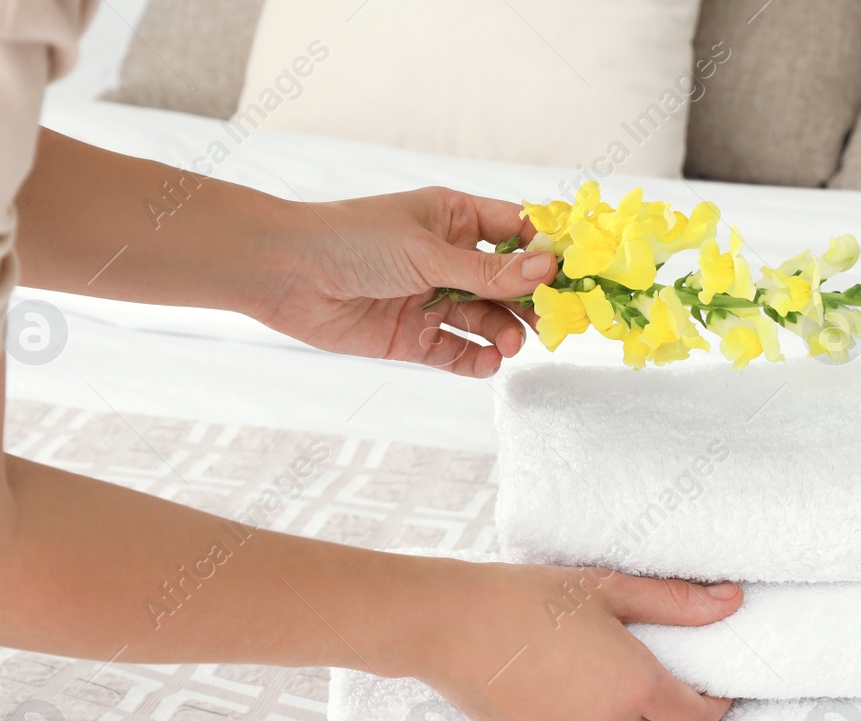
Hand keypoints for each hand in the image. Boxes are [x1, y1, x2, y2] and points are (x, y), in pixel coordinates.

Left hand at [253, 186, 555, 377]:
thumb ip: (488, 272)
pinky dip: (476, 360)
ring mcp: (432, 299)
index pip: (516, 232)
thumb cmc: (352, 241)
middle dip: (531, 303)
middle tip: (553, 323)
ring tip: (512, 345)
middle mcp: (448, 260)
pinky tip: (488, 362)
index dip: (546, 252)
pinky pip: (457, 352)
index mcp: (454, 219)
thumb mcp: (428, 253)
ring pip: (486, 321)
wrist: (286, 275)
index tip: (575, 274)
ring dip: (505, 333)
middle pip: (508, 284)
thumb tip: (547, 272)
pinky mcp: (413, 337)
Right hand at [388, 557, 742, 720]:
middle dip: (673, 709)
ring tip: (609, 672)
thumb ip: (675, 601)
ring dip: (629, 717)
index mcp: (635, 686)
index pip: (698, 720)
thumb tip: (732, 601)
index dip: (714, 705)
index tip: (712, 684)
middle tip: (660, 669)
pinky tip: (569, 685)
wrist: (447, 623)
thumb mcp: (607, 588)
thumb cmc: (527, 595)